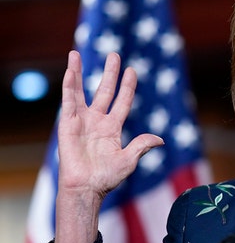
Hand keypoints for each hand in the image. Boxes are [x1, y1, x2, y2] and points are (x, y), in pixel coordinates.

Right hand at [58, 50, 163, 197]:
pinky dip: (68, 86)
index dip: (127, 86)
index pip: (122, 101)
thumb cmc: (106, 179)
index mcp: (112, 128)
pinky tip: (70, 71)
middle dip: (109, 73)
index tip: (132, 70)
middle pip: (104, 90)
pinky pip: (68, 101)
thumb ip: (141, 146)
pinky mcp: (67, 124)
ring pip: (80, 91)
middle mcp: (97, 121)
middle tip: (114, 54)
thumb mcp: (129, 160)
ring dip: (78, 72)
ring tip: (76, 53)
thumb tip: (160, 139)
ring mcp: (81, 121)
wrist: (86, 189)